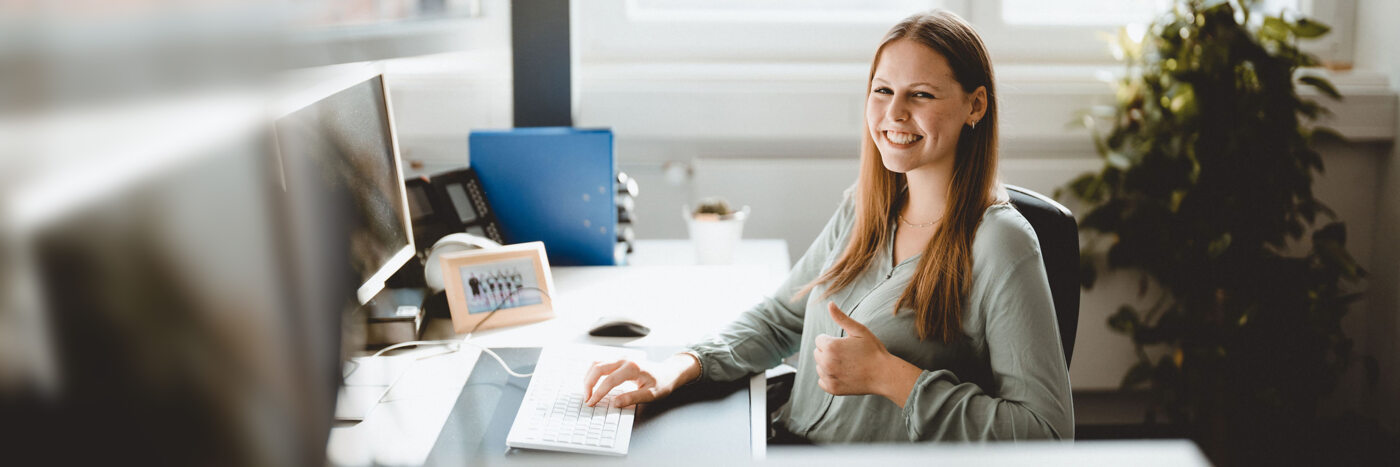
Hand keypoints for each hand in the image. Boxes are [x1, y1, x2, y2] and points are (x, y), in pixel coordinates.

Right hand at [581, 354, 699, 407]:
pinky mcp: (619, 360)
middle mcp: (624, 360)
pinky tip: (592, 383)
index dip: (598, 393)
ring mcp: (621, 358)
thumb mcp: (650, 395)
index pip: (609, 380)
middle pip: (598, 368)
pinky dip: (593, 373)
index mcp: (632, 368)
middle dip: (588, 384)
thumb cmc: (662, 384)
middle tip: (587, 399)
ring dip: (588, 377)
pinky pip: (600, 363)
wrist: (668, 372)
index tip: (592, 403)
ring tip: (587, 392)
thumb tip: (614, 404)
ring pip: (597, 363)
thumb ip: (632, 398)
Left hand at [814, 302, 919, 404]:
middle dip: (828, 351)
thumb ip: (841, 317)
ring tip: (847, 364)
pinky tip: (843, 374)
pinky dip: (830, 378)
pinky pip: (822, 381)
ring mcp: (829, 377)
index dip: (832, 340)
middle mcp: (826, 363)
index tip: (846, 344)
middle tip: (847, 354)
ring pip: (819, 367)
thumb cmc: (873, 350)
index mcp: (831, 346)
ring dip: (828, 364)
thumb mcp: (859, 330)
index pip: (819, 340)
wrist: (884, 374)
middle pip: (817, 353)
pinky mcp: (832, 389)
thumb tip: (829, 303)